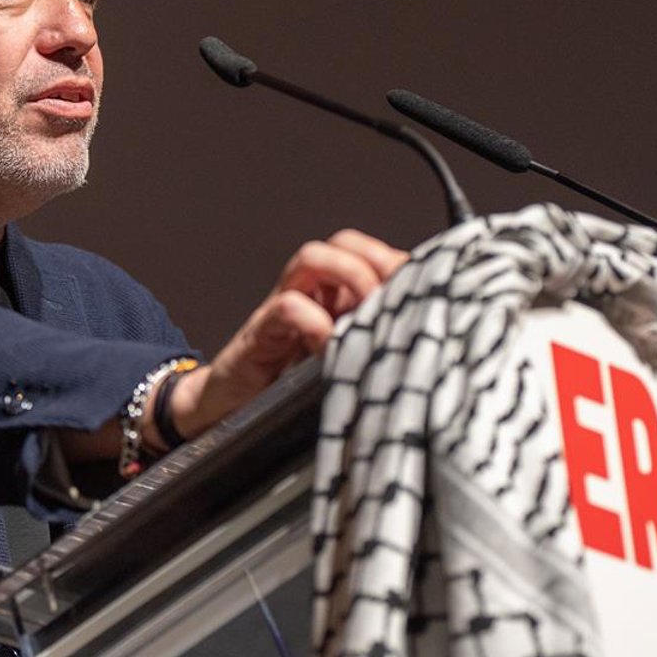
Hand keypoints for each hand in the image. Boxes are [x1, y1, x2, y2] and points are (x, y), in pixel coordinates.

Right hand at [164, 229, 407, 441]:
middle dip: (377, 260)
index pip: (372, 255)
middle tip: (396, 297)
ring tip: (364, 313)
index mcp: (337, 299)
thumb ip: (374, 347)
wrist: (227, 413)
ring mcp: (282, 308)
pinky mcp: (260, 332)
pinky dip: (314, 322)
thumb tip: (427, 344)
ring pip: (313, 258)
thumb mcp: (345, 365)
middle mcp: (310, 294)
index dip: (400, 263)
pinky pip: (287, 306)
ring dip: (347, 276)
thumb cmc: (288, 390)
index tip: (429, 288)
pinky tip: (328, 348)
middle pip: (344, 243)